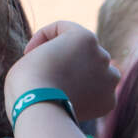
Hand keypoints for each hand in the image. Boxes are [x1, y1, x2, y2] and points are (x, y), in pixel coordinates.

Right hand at [3, 22, 118, 123]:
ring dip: (80, 77)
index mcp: (84, 37)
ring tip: (60, 90)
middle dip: (65, 59)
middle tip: (45, 73)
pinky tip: (68, 104)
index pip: (61, 29)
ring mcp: (109, 79)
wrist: (39, 108)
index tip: (28, 54)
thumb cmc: (27, 79)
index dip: (40, 39)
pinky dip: (84, 98)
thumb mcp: (33, 56)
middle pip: (81, 52)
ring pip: (95, 73)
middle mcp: (103, 54)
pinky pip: (96, 95)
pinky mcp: (109, 101)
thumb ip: (53, 55)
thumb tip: (65, 68)